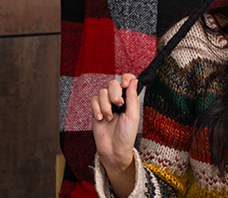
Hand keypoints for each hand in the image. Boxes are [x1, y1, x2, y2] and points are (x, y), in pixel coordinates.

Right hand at [91, 74, 138, 191]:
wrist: (113, 150)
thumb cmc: (126, 135)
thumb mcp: (133, 116)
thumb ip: (132, 97)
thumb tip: (134, 80)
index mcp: (130, 99)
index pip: (128, 80)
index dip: (126, 78)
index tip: (124, 84)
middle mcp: (119, 99)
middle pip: (113, 83)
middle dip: (115, 94)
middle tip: (119, 105)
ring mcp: (107, 104)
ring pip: (102, 92)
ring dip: (106, 105)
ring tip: (109, 118)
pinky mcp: (96, 110)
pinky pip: (94, 100)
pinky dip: (96, 108)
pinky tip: (101, 118)